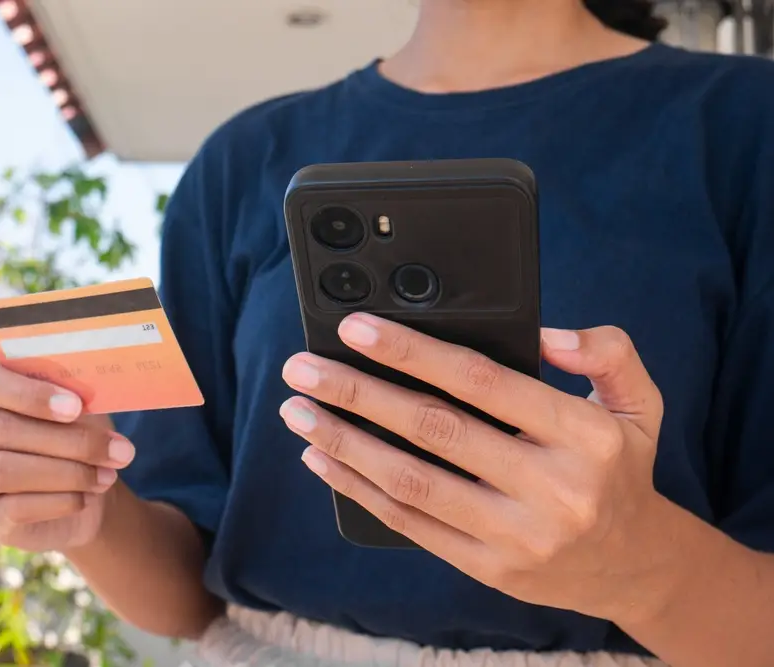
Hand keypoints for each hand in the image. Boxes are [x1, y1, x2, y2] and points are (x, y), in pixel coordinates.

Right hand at [0, 363, 135, 551]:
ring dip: (67, 472)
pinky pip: (16, 508)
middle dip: (65, 439)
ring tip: (107, 474)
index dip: (26, 393)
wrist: (86, 488)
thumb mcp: (77, 405)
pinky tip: (88, 496)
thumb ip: (72, 393)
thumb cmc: (74, 431)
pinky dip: (61, 500)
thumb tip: (85, 397)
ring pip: (4, 470)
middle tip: (117, 449)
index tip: (75, 406)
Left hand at [280, 313, 675, 623]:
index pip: (483, 381)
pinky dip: (359, 490)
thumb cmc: (618, 470)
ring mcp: (516, 535)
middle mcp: (551, 488)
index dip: (414, 352)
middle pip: (433, 429)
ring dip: (344, 443)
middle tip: (303, 368)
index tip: (358, 329)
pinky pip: (412, 524)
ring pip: (412, 481)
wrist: (631, 566)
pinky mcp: (489, 568)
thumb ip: (607, 354)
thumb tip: (545, 333)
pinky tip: (322, 460)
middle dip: (357, 393)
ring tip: (298, 411)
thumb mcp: (637, 404)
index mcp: (583, 436)